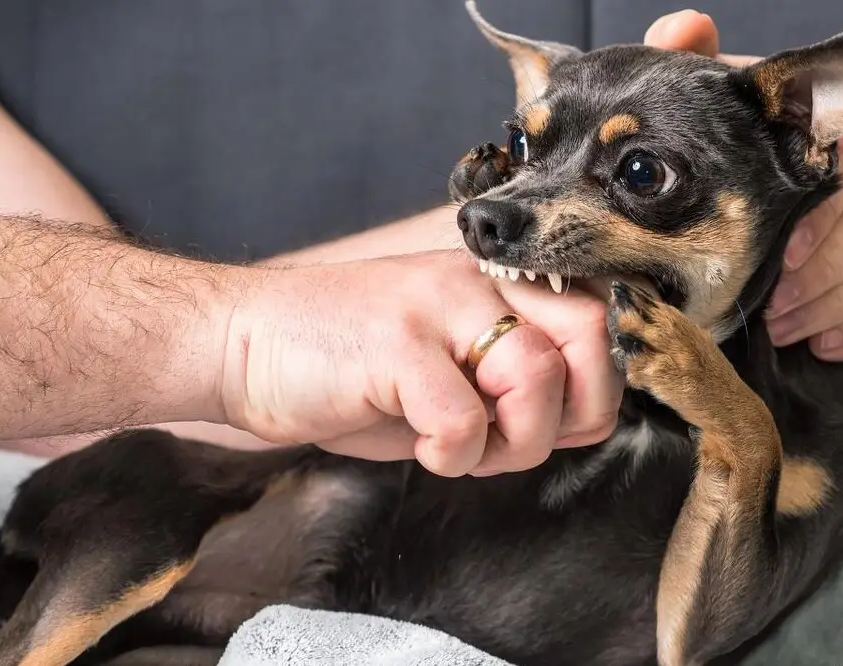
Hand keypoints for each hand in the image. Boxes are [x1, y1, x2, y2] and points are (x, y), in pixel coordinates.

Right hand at [220, 250, 620, 476]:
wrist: (243, 344)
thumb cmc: (348, 365)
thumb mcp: (448, 364)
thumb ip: (517, 381)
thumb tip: (584, 418)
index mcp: (495, 282)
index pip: (598, 321)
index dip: (591, 389)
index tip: (550, 423)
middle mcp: (476, 281)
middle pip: (591, 336)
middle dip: (571, 412)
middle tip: (515, 438)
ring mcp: (436, 306)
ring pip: (537, 378)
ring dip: (510, 443)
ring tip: (458, 444)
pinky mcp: (396, 344)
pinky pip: (464, 422)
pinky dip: (450, 457)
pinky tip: (419, 445)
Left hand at [644, 10, 842, 360]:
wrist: (729, 176)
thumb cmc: (721, 137)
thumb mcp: (706, 100)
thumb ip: (698, 62)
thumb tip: (688, 27)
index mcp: (838, 132)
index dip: (825, 221)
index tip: (785, 257)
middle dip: (825, 275)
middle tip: (775, 307)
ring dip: (831, 306)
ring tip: (781, 328)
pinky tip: (818, 344)